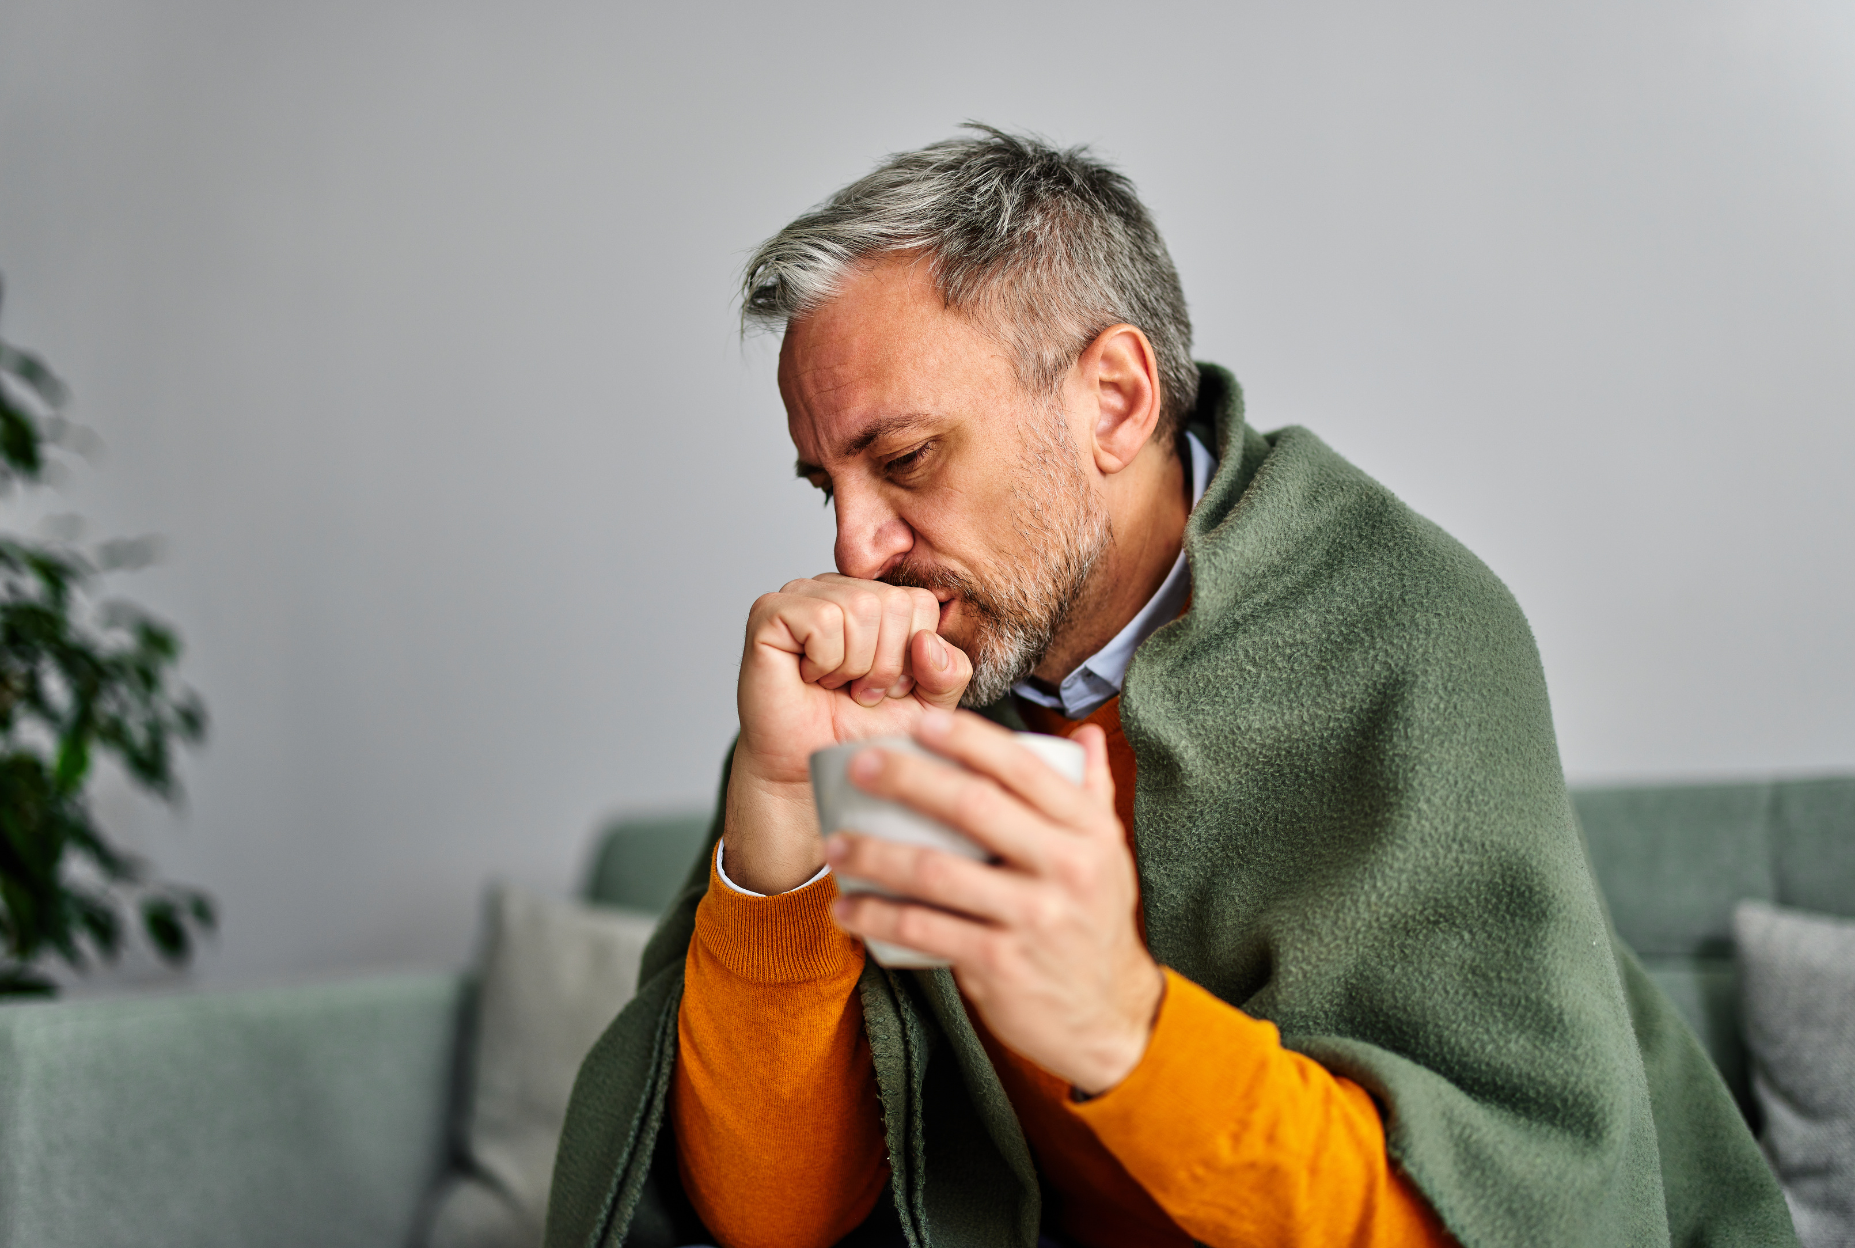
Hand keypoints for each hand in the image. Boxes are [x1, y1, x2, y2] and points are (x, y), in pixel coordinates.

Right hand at [724, 574, 973, 893]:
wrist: (813, 769)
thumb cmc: (861, 732)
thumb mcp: (928, 704)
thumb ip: (950, 672)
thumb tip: (927, 640)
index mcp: (877, 598)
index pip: (920, 602)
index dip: (910, 656)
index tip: (885, 685)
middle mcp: (840, 588)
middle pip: (892, 603)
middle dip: (883, 664)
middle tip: (857, 690)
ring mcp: (802, 595)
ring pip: (860, 608)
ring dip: (853, 665)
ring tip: (835, 685)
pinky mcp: (769, 613)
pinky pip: (822, 620)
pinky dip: (824, 661)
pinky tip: (809, 676)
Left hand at [824, 709, 1165, 1094]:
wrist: (1108, 1016)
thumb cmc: (1095, 922)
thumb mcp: (1108, 854)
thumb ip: (1093, 793)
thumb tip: (1087, 735)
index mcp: (1088, 830)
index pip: (1022, 769)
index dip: (966, 740)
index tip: (918, 722)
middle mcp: (1065, 867)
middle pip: (973, 807)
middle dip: (907, 780)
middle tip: (860, 768)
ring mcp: (1032, 917)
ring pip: (937, 872)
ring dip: (875, 854)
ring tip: (834, 844)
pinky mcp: (1001, 964)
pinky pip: (925, 931)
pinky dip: (878, 917)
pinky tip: (847, 908)